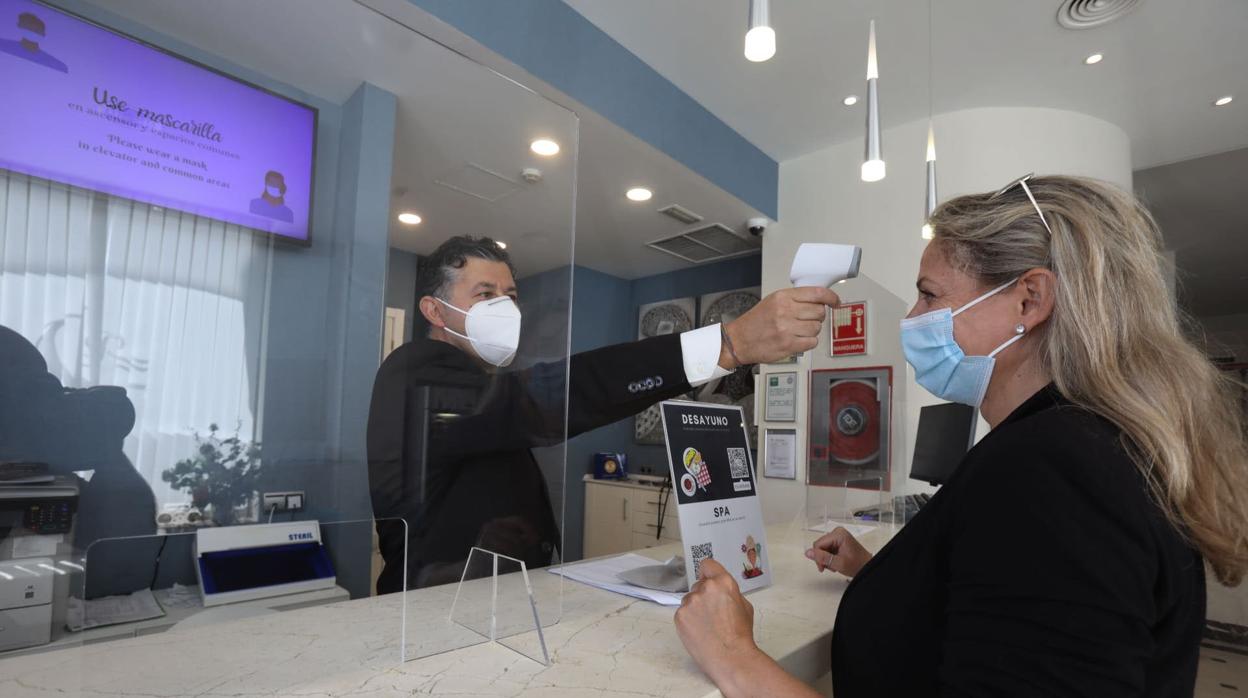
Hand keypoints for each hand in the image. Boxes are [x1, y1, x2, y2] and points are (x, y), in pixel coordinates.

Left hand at [674, 558, 759, 684]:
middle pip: (699, 585)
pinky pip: (683, 612)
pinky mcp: (680, 615)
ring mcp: (690, 602)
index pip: (707, 564)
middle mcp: (705, 588)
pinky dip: (688, 620)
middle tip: (712, 613)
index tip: (708, 578)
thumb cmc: (740, 634)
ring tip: (706, 625)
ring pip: (689, 599)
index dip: (708, 572)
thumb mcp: (744, 606)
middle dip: (704, 595)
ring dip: (695, 608)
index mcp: (723, 582)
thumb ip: (729, 592)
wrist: (730, 657)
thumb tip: (720, 590)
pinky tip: (699, 631)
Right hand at [720, 287, 839, 366]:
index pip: (817, 294)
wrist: (739, 340)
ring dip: (812, 330)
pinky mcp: (788, 344)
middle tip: (807, 319)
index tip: (835, 302)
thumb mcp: (773, 301)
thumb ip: (795, 299)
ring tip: (798, 331)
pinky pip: (812, 342)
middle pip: (819, 312)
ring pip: (817, 328)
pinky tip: (798, 339)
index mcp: (783, 297)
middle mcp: (785, 311)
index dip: (831, 298)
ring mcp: (787, 328)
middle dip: (817, 317)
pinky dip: (808, 342)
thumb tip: (820, 300)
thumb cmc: (756, 321)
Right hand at [805, 527, 871, 577]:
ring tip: (835, 565)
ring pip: (822, 548)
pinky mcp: (838, 540)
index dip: (818, 557)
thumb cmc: (857, 564)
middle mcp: (837, 532)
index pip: (818, 544)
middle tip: (830, 567)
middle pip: (820, 546)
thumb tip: (808, 553)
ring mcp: (838, 536)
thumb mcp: (839, 563)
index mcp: (838, 534)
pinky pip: (827, 548)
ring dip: (826, 559)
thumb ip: (823, 558)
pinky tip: (835, 561)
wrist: (867, 566)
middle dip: (823, 558)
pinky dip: (829, 557)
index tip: (823, 567)